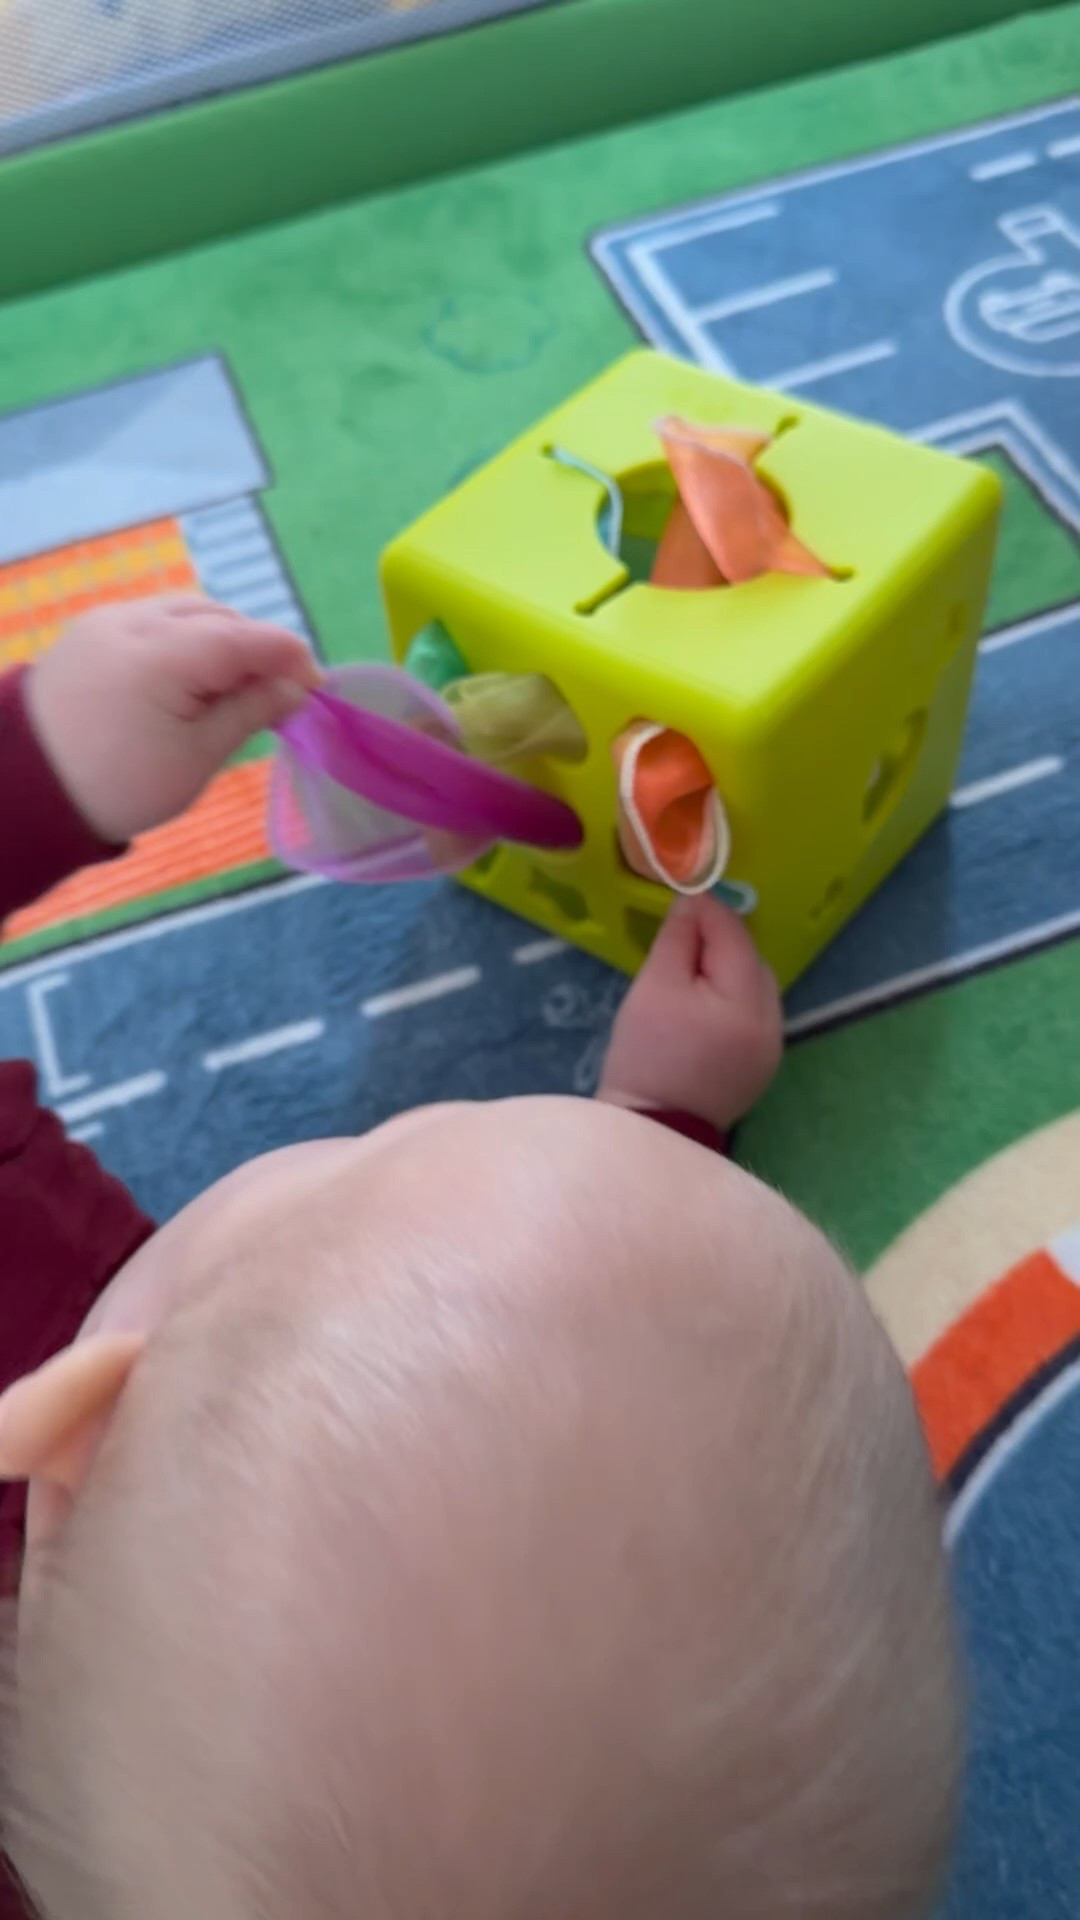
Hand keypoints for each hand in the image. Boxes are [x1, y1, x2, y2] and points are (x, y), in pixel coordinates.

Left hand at [27, 596, 319, 842]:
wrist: (26, 789)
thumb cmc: (120, 784)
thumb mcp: (197, 757)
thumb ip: (250, 711)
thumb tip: (296, 687)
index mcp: (163, 653)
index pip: (245, 637)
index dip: (289, 657)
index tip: (317, 687)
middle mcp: (134, 620)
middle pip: (218, 617)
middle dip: (255, 648)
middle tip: (276, 695)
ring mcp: (107, 620)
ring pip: (186, 612)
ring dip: (221, 640)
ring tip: (234, 688)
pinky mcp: (91, 631)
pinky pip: (155, 621)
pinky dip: (186, 640)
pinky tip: (192, 680)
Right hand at [598, 896, 782, 1131]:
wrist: (652, 1129)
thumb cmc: (646, 1055)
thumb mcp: (653, 988)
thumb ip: (677, 940)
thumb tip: (693, 903)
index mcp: (747, 1003)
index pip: (734, 937)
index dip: (708, 912)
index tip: (680, 901)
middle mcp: (772, 1022)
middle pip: (752, 961)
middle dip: (720, 943)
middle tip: (679, 941)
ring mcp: (772, 1047)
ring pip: (755, 987)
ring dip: (728, 971)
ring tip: (689, 975)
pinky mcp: (763, 1065)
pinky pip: (754, 1015)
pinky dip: (733, 1000)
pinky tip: (704, 1007)